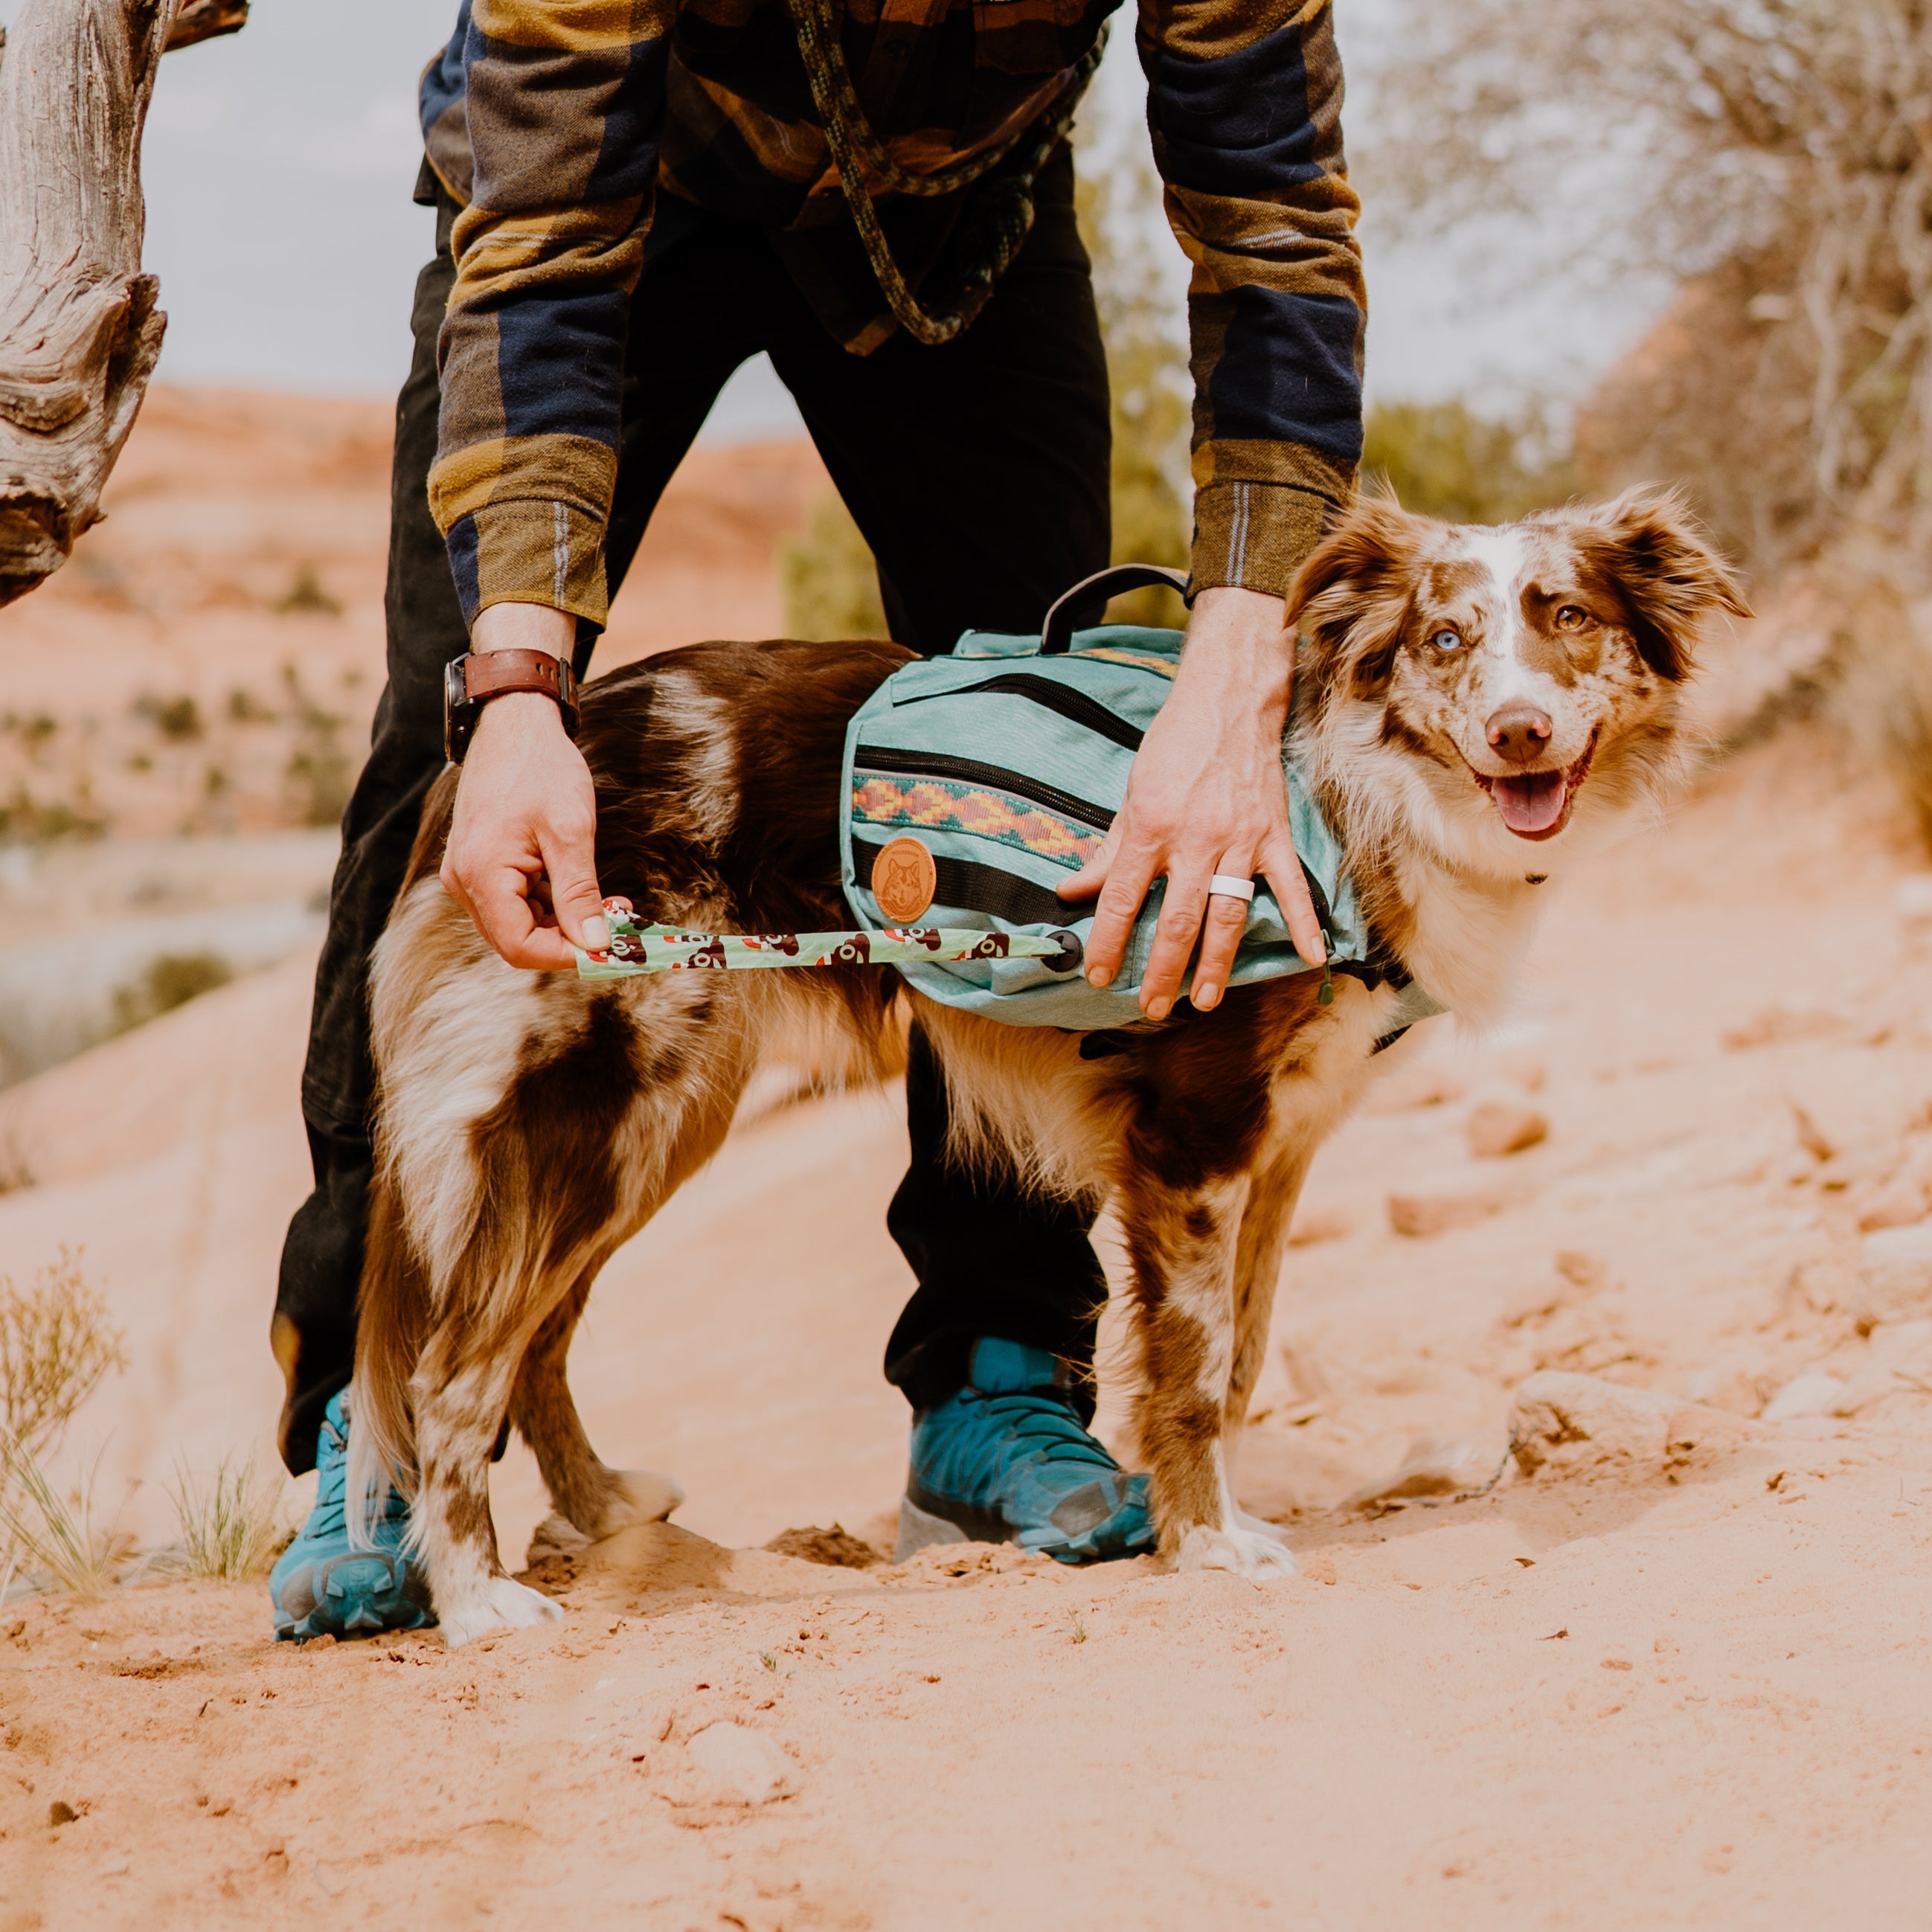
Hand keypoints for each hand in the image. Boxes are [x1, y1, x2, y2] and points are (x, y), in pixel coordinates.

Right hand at [440, 602, 608, 971]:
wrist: (514, 724)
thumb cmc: (542, 768)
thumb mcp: (571, 830)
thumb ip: (579, 892)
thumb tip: (595, 945)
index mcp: (481, 874)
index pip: (520, 947)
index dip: (566, 957)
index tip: (610, 948)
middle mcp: (464, 881)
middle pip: (517, 941)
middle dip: (569, 940)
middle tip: (617, 921)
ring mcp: (468, 874)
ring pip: (518, 925)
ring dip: (563, 923)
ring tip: (609, 901)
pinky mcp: (479, 865)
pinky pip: (514, 903)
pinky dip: (550, 904)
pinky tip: (582, 887)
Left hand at [1056, 585, 1323, 1017]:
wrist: (1228, 703)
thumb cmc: (1173, 748)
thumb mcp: (1130, 795)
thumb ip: (1106, 851)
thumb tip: (1072, 893)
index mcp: (1151, 828)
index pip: (1122, 899)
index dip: (1108, 942)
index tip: (1099, 976)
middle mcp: (1195, 840)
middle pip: (1176, 920)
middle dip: (1162, 970)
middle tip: (1151, 1007)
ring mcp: (1239, 841)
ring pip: (1227, 916)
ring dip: (1215, 964)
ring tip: (1202, 1001)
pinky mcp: (1272, 836)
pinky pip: (1290, 887)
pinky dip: (1302, 923)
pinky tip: (1311, 958)